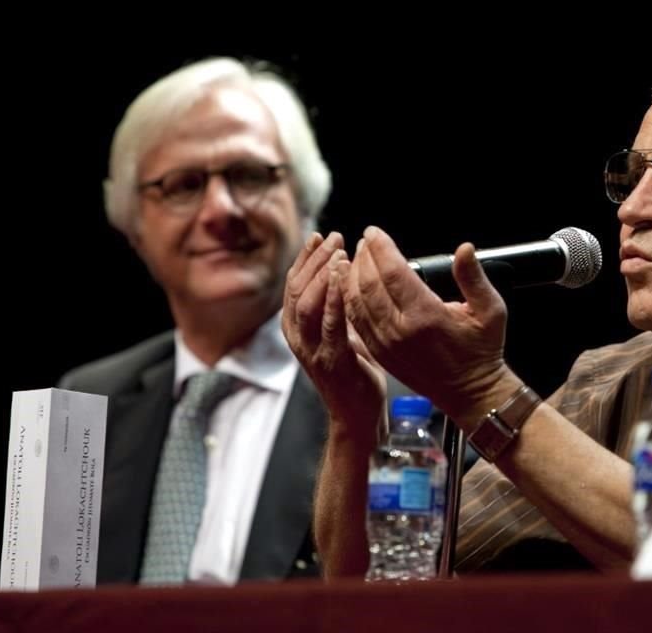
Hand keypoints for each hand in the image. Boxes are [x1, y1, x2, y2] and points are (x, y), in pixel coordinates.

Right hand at [282, 232, 386, 441]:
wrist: (358, 417)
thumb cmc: (354, 374)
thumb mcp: (342, 335)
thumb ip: (337, 310)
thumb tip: (347, 276)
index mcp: (298, 329)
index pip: (294, 285)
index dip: (305, 258)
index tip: (319, 236)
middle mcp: (299, 338)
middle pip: (297, 289)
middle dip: (315, 259)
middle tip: (334, 237)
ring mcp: (312, 351)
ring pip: (307, 304)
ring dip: (323, 275)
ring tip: (339, 253)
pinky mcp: (332, 361)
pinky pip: (330, 325)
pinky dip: (335, 299)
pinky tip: (344, 279)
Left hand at [341, 226, 509, 421]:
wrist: (470, 392)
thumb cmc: (482, 351)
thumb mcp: (491, 311)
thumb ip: (474, 277)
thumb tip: (465, 249)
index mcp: (427, 316)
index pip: (393, 272)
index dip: (381, 247)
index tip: (374, 231)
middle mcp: (401, 330)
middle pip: (368, 283)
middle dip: (363, 256)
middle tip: (365, 240)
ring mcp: (386, 344)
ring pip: (356, 302)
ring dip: (350, 275)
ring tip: (353, 256)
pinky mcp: (380, 353)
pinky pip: (356, 321)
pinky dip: (348, 298)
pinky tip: (350, 284)